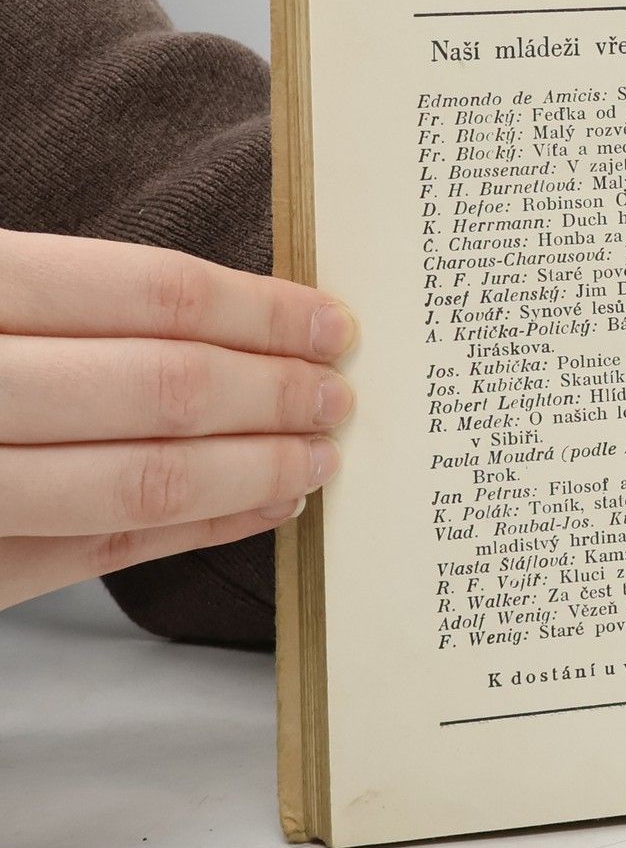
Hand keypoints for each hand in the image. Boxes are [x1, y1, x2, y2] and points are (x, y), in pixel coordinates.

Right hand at [0, 228, 353, 610]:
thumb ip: (61, 298)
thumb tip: (231, 307)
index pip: (151, 294)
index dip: (260, 310)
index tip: (334, 322)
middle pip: (164, 388)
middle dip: (275, 393)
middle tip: (342, 395)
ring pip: (139, 482)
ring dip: (253, 471)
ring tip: (321, 455)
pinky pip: (96, 553)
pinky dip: (196, 531)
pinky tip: (262, 507)